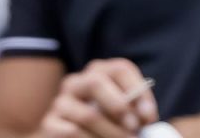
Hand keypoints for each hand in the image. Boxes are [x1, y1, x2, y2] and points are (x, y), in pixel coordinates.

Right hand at [41, 59, 158, 137]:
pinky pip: (73, 132)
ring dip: (112, 134)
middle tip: (134, 129)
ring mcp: (61, 102)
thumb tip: (145, 119)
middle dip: (119, 107)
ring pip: (89, 115)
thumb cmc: (105, 128)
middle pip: (96, 82)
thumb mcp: (120, 117)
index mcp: (98, 73)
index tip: (149, 118)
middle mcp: (77, 82)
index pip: (120, 69)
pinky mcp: (49, 124)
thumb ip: (132, 113)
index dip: (138, 91)